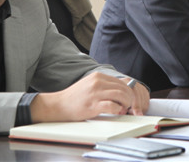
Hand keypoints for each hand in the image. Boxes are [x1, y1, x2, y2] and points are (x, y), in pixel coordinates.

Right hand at [30, 72, 147, 122]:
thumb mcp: (91, 85)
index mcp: (98, 76)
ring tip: (123, 109)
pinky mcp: (92, 105)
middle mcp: (98, 82)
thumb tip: (122, 89)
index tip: (129, 99)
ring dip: (125, 104)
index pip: (122, 82)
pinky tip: (115, 112)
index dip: (129, 91)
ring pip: (120, 95)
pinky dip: (117, 110)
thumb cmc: (75, 97)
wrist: (58, 105)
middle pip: (123, 88)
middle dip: (130, 98)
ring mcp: (95, 93)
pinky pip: (112, 106)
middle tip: (129, 106)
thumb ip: (105, 85)